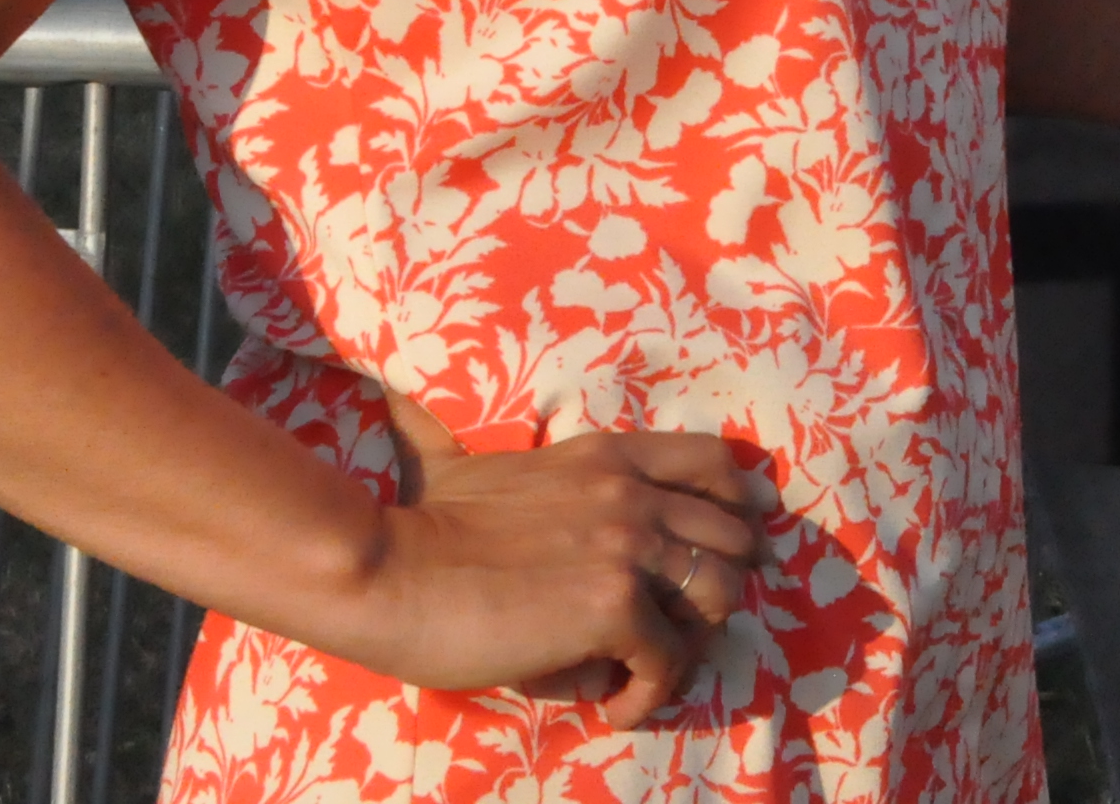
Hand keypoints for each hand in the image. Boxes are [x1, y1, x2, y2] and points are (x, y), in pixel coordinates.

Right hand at [325, 392, 773, 727]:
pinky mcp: (614, 607)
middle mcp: (633, 492)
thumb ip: (497, 456)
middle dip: (718, 587)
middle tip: (680, 629)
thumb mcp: (476, 465)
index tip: (729, 547)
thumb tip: (408, 412)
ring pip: (720, 596)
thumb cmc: (419, 527)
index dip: (735, 508)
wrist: (384, 569)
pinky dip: (651, 693)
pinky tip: (617, 707)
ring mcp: (629, 547)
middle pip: (735, 536)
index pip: (714, 463)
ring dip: (694, 643)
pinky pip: (670, 660)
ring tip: (650, 671)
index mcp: (608, 456)